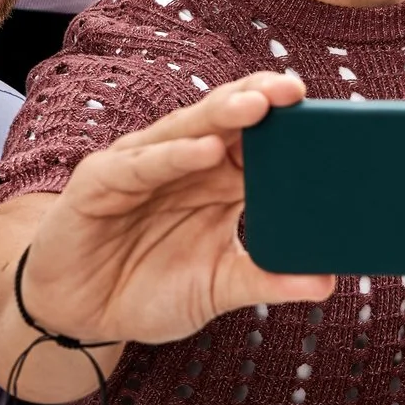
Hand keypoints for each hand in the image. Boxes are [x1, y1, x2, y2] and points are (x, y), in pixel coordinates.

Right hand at [19, 72, 335, 347]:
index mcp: (216, 180)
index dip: (287, 123)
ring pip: (184, 130)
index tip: (327, 115)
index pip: (256, 139)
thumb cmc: (148, 289)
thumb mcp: (216, 288)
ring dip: (222, 115)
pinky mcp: (100, 183)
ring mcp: (140, 167)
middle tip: (296, 90)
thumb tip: (325, 281)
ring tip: (259, 106)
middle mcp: (181, 163)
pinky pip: (139, 165)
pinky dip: (172, 156)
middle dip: (260, 101)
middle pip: (226, 121)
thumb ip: (264, 279)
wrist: (77, 314)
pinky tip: (204, 150)